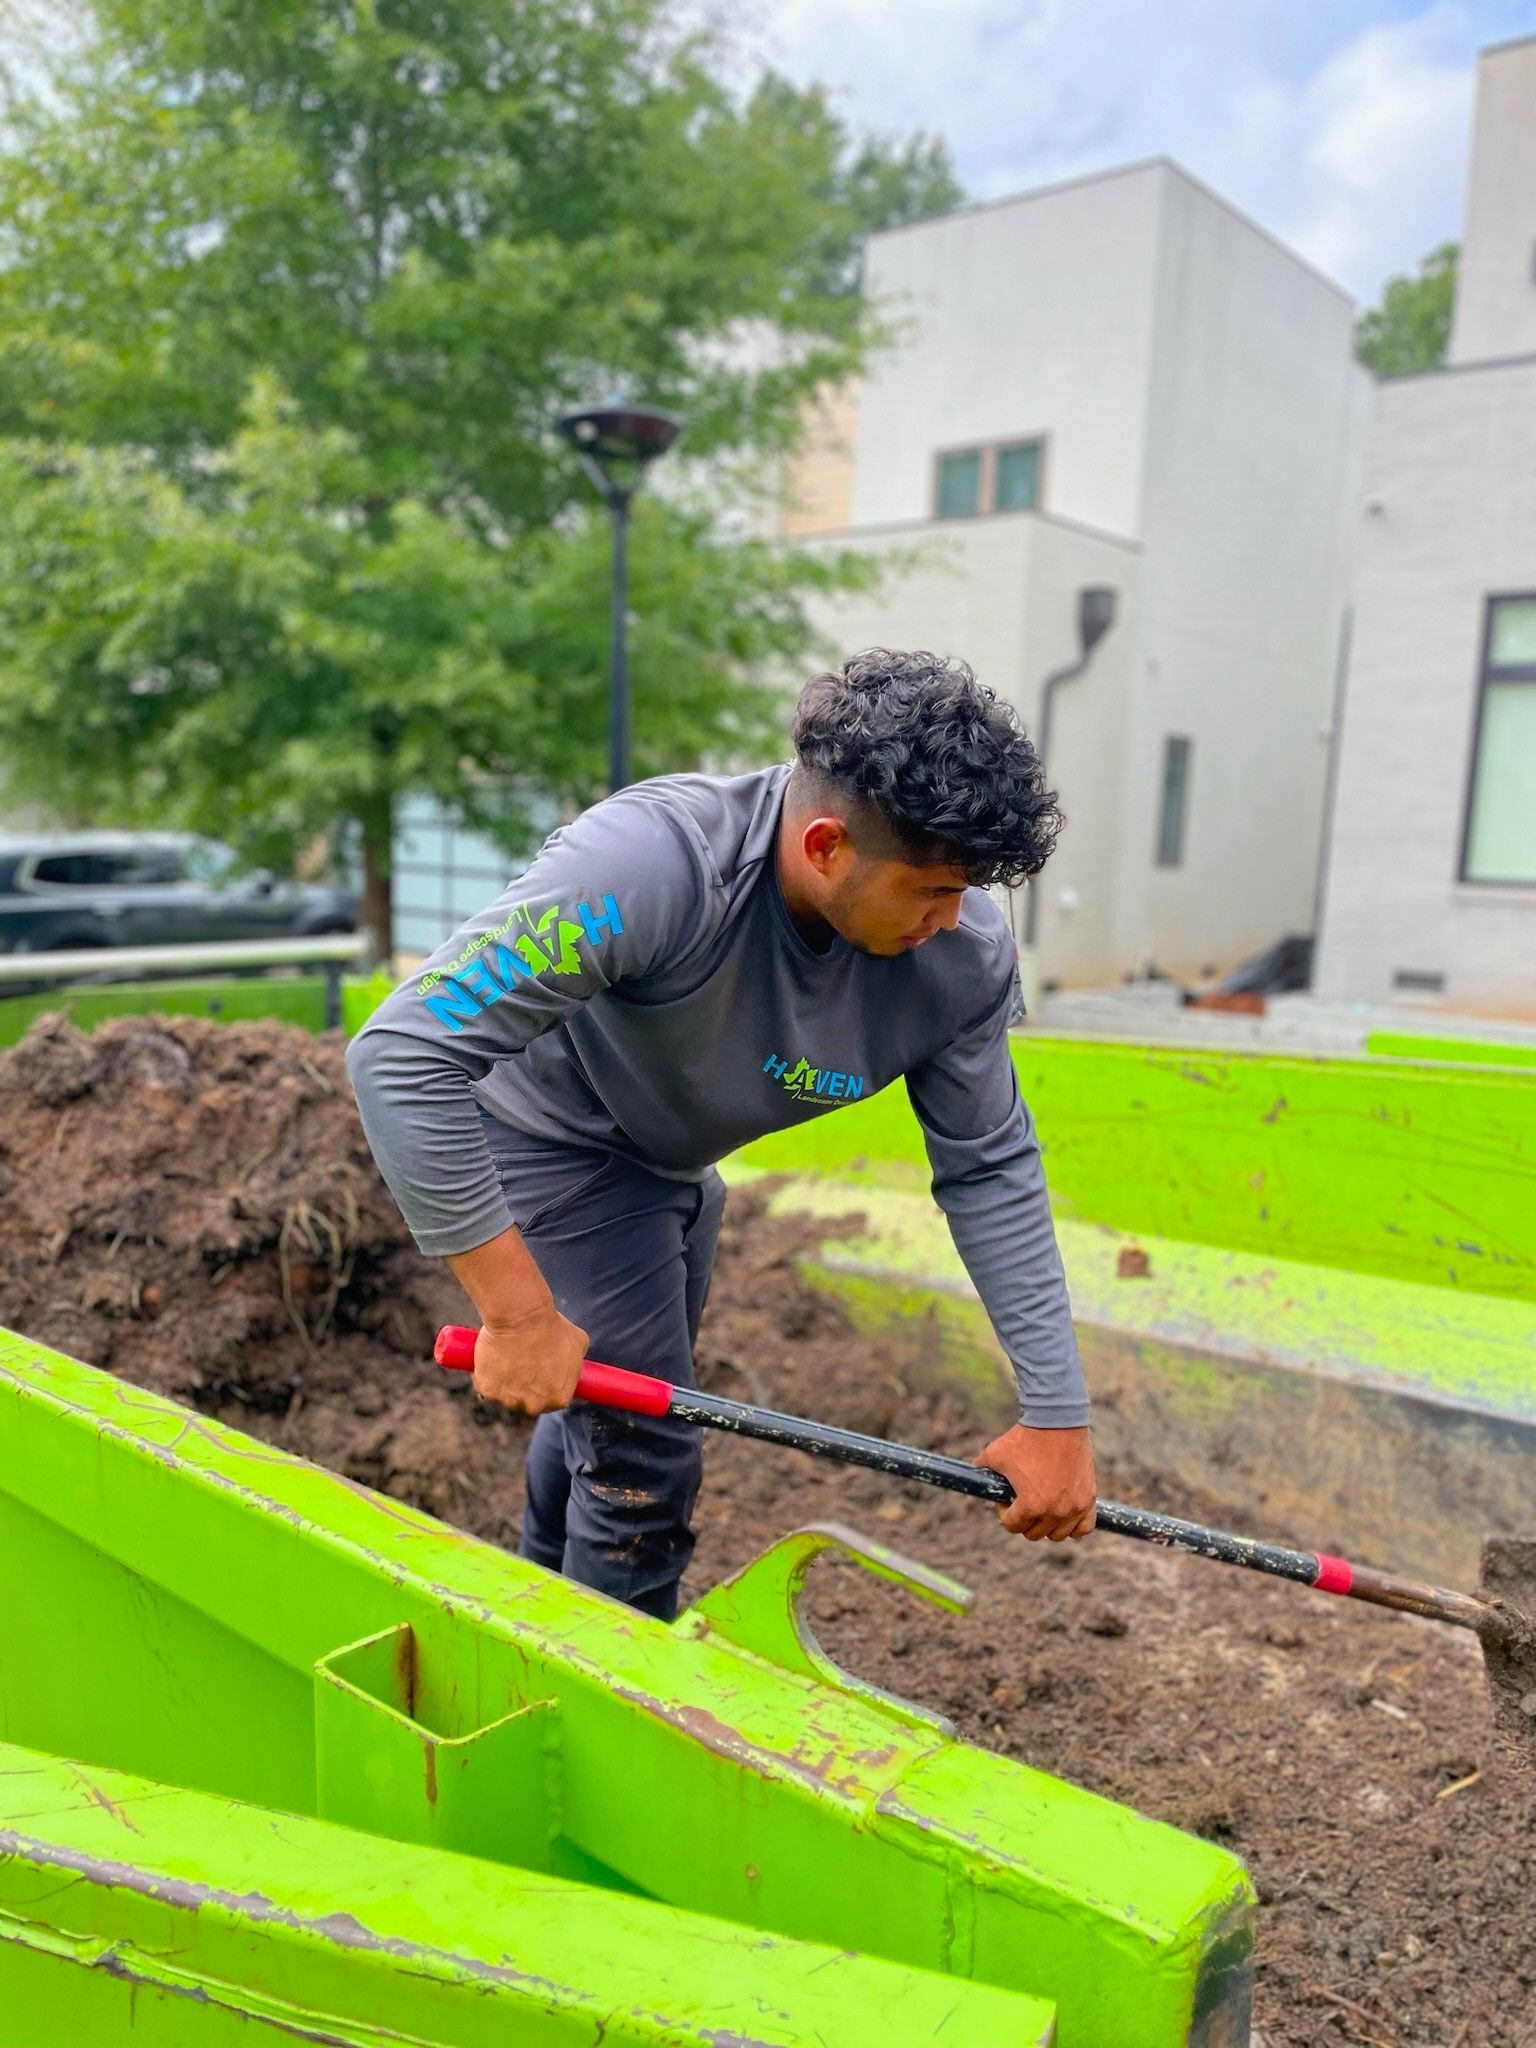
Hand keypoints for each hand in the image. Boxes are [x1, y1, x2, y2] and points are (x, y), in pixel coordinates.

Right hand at [471, 1301, 588, 1415]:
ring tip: (506, 1358)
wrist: (522, 1317)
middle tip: (521, 1365)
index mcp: (560, 1398)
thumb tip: (572, 1364)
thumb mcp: (578, 1343)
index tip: (539, 1374)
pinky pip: (485, 1387)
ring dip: (504, 1384)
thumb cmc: (551, 1327)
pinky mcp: (488, 1391)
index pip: (553, 1401)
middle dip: (524, 1389)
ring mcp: (510, 1401)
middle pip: (528, 1404)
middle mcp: (535, 1406)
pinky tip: (491, 1359)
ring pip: (505, 1397)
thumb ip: (575, 1363)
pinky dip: (485, 1376)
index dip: (545, 1386)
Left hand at [975, 1423, 1096, 1540]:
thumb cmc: (1025, 1437)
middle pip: (1034, 1533)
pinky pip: (1084, 1527)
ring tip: (1041, 1507)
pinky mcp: (1088, 1498)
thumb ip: (982, 1469)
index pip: (1012, 1526)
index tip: (1005, 1500)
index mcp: (1030, 1505)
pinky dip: (1074, 1526)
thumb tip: (972, 1477)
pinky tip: (1064, 1515)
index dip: (1003, 1513)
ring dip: (1047, 1526)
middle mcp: (1054, 1512)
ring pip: (1058, 1534)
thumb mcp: (994, 1453)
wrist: (1057, 1420)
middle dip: (1024, 1520)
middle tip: (1022, 1501)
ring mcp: (1074, 1507)